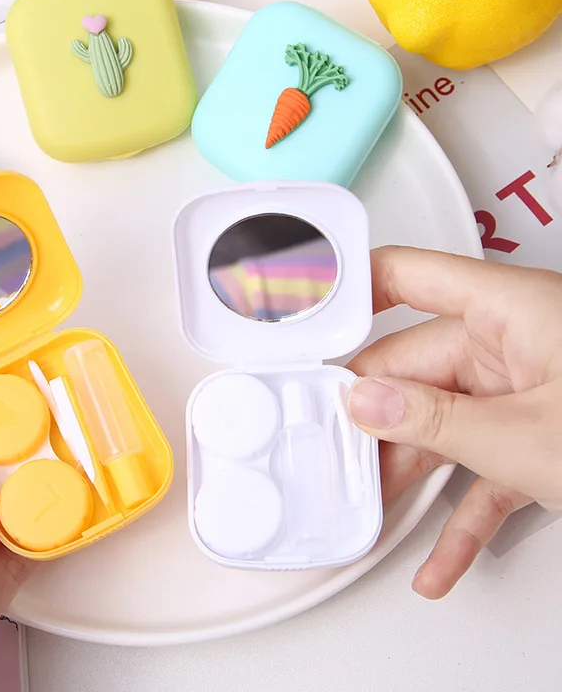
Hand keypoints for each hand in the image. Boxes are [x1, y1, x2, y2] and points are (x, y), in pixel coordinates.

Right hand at [347, 246, 561, 598]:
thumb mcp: (527, 437)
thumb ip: (432, 421)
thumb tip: (362, 403)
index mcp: (508, 310)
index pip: (405, 275)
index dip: (347, 288)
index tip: (298, 315)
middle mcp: (511, 341)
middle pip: (412, 365)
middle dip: (369, 415)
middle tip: (324, 445)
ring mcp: (525, 391)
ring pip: (442, 422)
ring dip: (411, 474)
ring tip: (370, 512)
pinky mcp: (540, 437)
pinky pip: (485, 469)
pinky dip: (461, 513)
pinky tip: (438, 560)